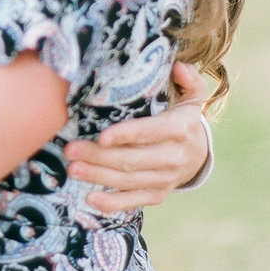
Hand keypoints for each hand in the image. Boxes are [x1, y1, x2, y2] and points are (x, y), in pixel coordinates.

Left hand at [63, 63, 211, 212]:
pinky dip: (111, 203)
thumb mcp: (193, 95)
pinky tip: (90, 198)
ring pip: (127, 181)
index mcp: (179, 129)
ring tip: (73, 168)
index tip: (101, 136)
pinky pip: (132, 202)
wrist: (198, 153)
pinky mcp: (157, 195)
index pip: (150, 133)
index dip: (126, 135)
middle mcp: (173, 157)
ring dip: (98, 176)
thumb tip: (177, 67)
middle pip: (132, 160)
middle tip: (71, 149)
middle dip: (98, 156)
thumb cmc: (184, 118)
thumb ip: (189, 79)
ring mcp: (165, 179)